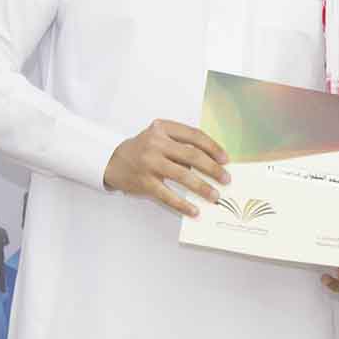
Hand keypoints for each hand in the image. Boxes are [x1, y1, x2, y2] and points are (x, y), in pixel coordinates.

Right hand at [102, 119, 230, 217]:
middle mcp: (156, 143)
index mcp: (162, 128)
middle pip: (192, 155)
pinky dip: (183, 204)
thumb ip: (180, 145)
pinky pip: (168, 195)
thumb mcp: (159, 137)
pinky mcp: (144, 182)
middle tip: (226, 179)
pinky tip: (194, 210)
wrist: (112, 161)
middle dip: (213, 168)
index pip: (194, 135)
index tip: (225, 159)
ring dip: (202, 187)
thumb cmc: (142, 149)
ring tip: (214, 195)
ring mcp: (149, 163)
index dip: (213, 147)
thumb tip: (210, 163)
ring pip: (183, 175)